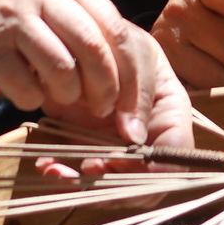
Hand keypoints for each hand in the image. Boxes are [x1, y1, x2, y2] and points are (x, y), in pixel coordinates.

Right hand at [0, 0, 191, 146]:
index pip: (115, 28)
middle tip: (104, 113)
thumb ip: (81, 24)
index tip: (132, 108)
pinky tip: (25, 93)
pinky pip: (24, 85)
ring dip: (67, 95)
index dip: (130, 74)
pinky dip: (31, 99)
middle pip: (94, 48)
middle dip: (106, 90)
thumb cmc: (2, 8)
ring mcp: (13, 15)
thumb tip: (124, 75)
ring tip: (59, 98)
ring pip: (63, 68)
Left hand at [44, 29, 193, 172]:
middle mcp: (149, 140)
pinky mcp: (87, 148)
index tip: (118, 161)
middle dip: (112, 184)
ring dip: (84, 185)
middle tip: (85, 169)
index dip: (151, 170)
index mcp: (172, 116)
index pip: (175, 159)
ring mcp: (117, 148)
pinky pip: (79, 173)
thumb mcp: (136, 53)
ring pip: (109, 186)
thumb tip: (134, 139)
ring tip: (59, 171)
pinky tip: (47, 165)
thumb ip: (139, 89)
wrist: (81, 38)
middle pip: (141, 184)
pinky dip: (64, 172)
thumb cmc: (118, 39)